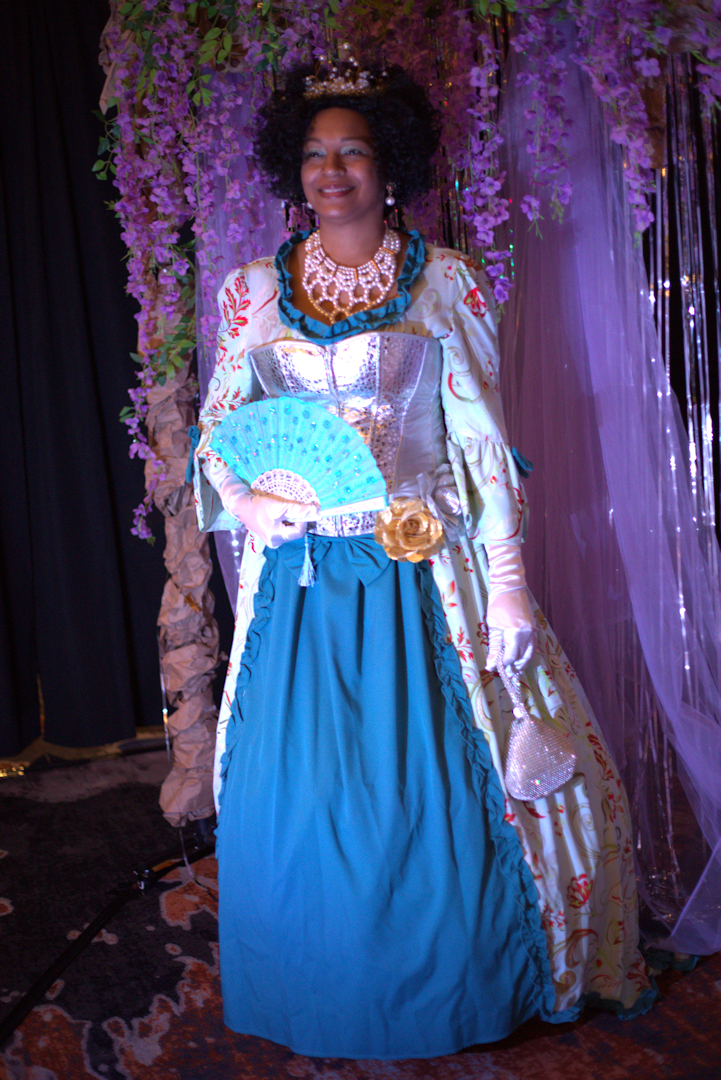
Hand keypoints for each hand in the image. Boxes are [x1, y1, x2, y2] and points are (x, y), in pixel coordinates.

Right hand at [211, 467, 317, 548]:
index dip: (304, 519)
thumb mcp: (279, 507)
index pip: (299, 531)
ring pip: (291, 529)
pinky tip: (279, 514)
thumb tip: (316, 511)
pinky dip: (286, 520)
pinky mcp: (271, 535)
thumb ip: (298, 510)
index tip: (303, 509)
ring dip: (292, 519)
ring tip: (283, 510)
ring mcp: (273, 540)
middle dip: (297, 519)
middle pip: (296, 531)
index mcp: (276, 538)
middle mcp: (275, 542)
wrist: (242, 505)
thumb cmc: (258, 506)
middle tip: (291, 508)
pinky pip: (285, 528)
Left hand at [485, 540, 536, 673]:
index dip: (501, 664)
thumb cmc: (498, 605)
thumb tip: (491, 664)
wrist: (511, 588)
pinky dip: (525, 656)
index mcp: (516, 633)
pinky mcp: (535, 630)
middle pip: (520, 658)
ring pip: (529, 655)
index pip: (510, 656)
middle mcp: (528, 634)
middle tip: (502, 674)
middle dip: (511, 667)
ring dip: (520, 664)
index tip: (492, 668)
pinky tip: (519, 661)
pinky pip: (532, 648)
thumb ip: (493, 647)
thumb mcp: (493, 626)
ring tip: (512, 672)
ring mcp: (533, 632)